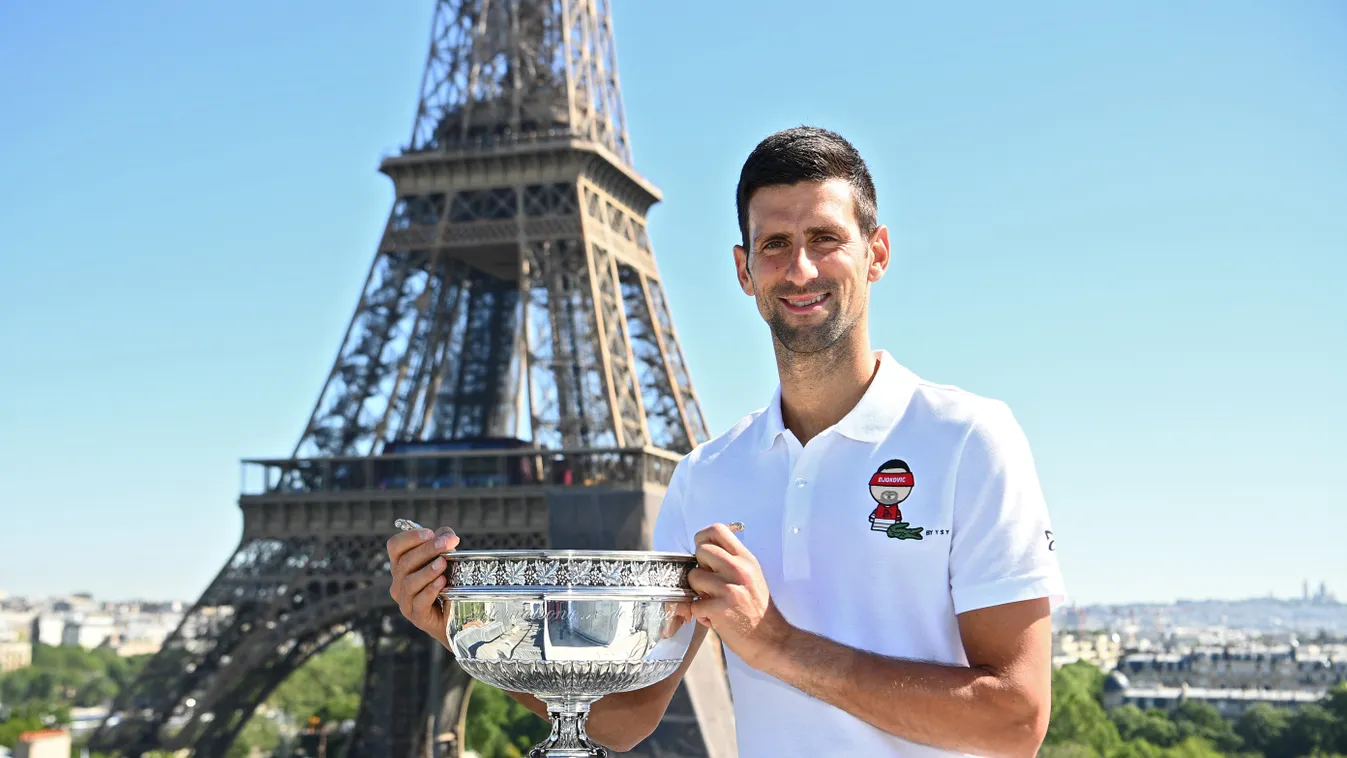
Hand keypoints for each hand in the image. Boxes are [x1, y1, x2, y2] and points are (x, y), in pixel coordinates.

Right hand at [387, 526, 459, 645]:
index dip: (409, 537)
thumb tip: (447, 535)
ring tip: (443, 563)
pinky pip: (419, 601)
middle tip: (446, 544)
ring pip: (409, 582)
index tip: (429, 533)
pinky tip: (442, 582)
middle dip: (427, 550)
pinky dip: (430, 590)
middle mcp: (398, 581)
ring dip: (427, 571)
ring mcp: (405, 600)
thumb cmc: (448, 582)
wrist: (457, 616)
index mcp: (402, 564)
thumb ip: (445, 541)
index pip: (395, 546)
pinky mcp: (416, 616)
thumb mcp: (447, 557)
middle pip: (405, 562)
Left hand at [687, 523, 790, 669]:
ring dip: (698, 592)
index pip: (717, 530)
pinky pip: (694, 604)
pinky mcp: (720, 609)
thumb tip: (703, 554)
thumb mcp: (752, 576)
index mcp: (746, 559)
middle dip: (699, 567)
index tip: (703, 554)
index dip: (703, 538)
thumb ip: (731, 562)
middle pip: (701, 550)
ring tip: (712, 602)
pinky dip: (700, 614)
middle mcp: (739, 569)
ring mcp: (729, 588)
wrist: (772, 640)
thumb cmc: (758, 609)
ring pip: (693, 577)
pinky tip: (715, 618)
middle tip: (710, 584)